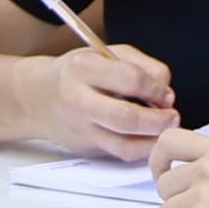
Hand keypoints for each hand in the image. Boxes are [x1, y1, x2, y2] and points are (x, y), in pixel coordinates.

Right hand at [45, 41, 173, 158]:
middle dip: (159, 120)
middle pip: (127, 117)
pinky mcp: (85, 147)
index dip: (157, 88)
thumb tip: (166, 90)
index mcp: (84, 68)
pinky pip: (120, 154)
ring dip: (153, 140)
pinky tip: (148, 138)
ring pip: (125, 145)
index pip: (131, 79)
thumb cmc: (77, 73)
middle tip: (171, 117)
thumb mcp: (106, 53)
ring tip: (163, 129)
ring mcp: (80, 127)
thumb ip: (141, 65)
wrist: (37, 97)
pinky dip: (141, 149)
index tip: (166, 93)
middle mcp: (78, 99)